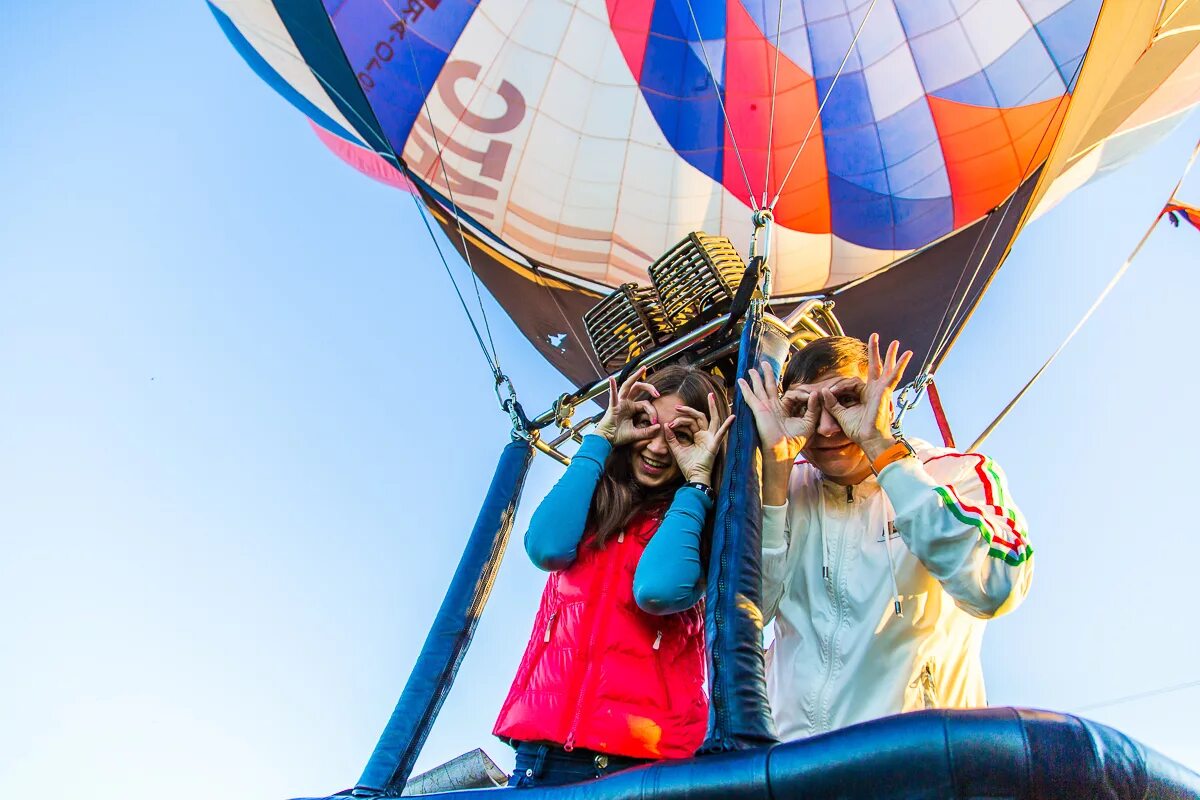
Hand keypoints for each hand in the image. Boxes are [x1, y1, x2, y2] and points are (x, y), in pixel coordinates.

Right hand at [593, 368, 661, 445]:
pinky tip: (612, 379)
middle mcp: (626, 403)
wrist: (607, 442)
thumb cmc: (619, 437)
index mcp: (632, 408)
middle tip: (657, 393)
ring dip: (635, 376)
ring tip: (643, 368)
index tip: (655, 423)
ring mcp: (619, 403)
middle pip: (638, 389)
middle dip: (649, 387)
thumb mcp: (637, 434)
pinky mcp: (613, 407)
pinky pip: (612, 395)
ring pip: (628, 386)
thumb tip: (659, 427)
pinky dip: (612, 387)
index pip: (646, 404)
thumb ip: (648, 431)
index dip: (652, 412)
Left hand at [663, 392, 735, 484]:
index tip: (670, 425)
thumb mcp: (676, 449)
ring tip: (710, 396)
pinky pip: (721, 434)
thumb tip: (666, 425)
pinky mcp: (714, 444)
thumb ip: (672, 438)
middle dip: (689, 410)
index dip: (679, 421)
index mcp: (697, 436)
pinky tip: (733, 417)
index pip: (689, 422)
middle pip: (699, 417)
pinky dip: (727, 426)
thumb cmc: (687, 465)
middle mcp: (705, 435)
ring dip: (712, 407)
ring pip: (712, 419)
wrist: (694, 477)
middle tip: (678, 407)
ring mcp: (711, 438)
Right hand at [737, 361, 819, 464]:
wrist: (783, 451)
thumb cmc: (795, 441)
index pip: (789, 394)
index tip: (810, 395)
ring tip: (751, 369)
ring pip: (759, 389)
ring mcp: (765, 408)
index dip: (800, 393)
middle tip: (764, 363)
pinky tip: (741, 381)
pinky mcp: (759, 410)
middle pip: (769, 386)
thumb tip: (816, 393)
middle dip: (767, 375)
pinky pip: (751, 397)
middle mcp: (773, 407)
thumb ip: (812, 408)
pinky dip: (745, 388)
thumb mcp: (808, 422)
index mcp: (783, 410)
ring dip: (756, 378)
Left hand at [820, 333, 911, 458]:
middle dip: (876, 352)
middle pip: (876, 366)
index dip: (840, 384)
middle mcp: (875, 390)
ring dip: (890, 354)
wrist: (868, 439)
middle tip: (876, 336)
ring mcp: (881, 390)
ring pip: (886, 368)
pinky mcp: (885, 392)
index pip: (855, 380)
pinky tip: (907, 354)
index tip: (830, 389)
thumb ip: (833, 402)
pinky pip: (894, 376)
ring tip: (896, 342)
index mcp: (865, 394)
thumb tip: (824, 391)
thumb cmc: (858, 430)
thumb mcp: (840, 414)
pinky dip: (900, 365)